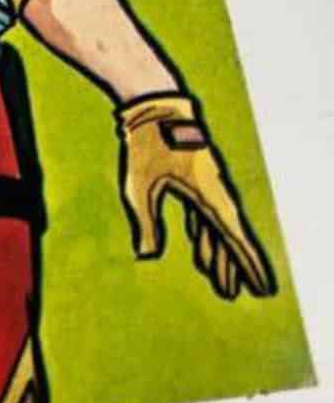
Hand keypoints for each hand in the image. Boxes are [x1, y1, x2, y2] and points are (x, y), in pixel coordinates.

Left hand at [118, 93, 275, 300]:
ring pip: (217, 228)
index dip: (249, 266)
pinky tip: (202, 252)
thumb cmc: (147, 145)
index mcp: (209, 198)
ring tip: (219, 282)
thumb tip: (148, 256)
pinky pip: (205, 216)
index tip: (262, 288)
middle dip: (231, 269)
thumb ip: (147, 223)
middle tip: (232, 295)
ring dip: (218, 255)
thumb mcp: (140, 188)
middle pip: (227, 239)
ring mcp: (207, 186)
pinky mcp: (196, 180)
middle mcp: (215, 193)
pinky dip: (205, 236)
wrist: (155, 106)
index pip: (234, 240)